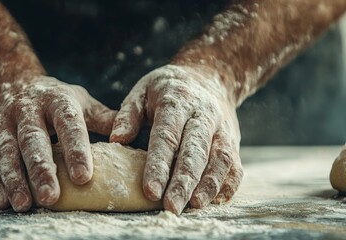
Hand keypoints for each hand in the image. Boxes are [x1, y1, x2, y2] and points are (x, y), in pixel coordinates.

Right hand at [0, 74, 115, 211]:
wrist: (4, 81)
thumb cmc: (51, 99)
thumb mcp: (77, 100)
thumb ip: (102, 118)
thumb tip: (131, 134)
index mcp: (56, 100)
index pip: (68, 124)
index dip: (76, 149)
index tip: (84, 176)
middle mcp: (27, 110)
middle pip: (33, 140)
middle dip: (41, 169)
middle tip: (51, 197)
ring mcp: (4, 123)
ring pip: (7, 152)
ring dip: (15, 179)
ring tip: (24, 204)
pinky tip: (3, 201)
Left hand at [111, 64, 242, 214]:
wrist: (209, 76)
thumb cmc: (167, 89)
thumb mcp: (142, 90)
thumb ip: (129, 115)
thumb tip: (116, 140)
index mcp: (176, 103)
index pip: (167, 137)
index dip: (158, 165)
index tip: (150, 190)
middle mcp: (203, 115)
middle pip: (195, 151)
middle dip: (183, 182)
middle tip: (171, 207)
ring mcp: (222, 128)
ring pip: (220, 159)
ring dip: (208, 185)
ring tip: (194, 207)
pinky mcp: (233, 140)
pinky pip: (235, 164)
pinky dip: (228, 183)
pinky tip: (216, 200)